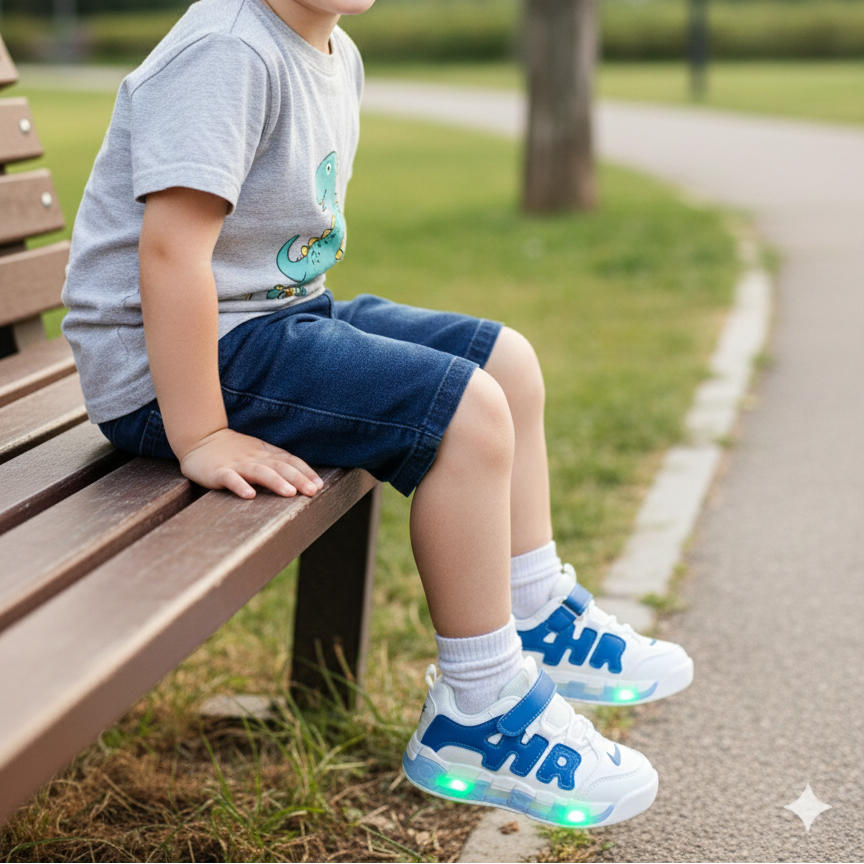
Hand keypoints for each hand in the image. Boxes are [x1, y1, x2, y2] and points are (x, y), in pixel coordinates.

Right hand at [179, 428, 322, 498]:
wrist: (199, 438)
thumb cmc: (233, 449)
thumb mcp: (258, 452)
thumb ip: (277, 462)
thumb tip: (302, 479)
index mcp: (266, 453)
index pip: (291, 461)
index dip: (306, 472)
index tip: (319, 485)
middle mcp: (255, 457)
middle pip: (281, 467)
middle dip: (299, 479)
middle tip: (313, 491)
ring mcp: (237, 464)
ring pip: (260, 472)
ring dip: (276, 482)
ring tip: (290, 493)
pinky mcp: (219, 472)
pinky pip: (231, 479)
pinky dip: (241, 486)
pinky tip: (250, 496)